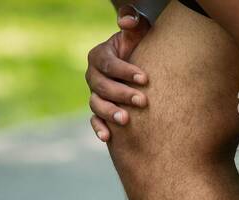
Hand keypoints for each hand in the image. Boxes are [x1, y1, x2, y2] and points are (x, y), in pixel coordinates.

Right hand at [86, 5, 151, 141]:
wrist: (140, 66)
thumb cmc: (140, 47)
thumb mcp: (138, 31)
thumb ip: (132, 22)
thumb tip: (128, 21)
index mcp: (99, 56)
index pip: (109, 64)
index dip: (125, 71)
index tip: (144, 78)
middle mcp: (93, 76)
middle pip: (102, 86)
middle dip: (122, 94)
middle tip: (142, 101)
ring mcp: (95, 95)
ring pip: (97, 104)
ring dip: (110, 112)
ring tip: (126, 120)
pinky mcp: (99, 111)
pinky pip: (94, 121)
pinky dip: (98, 129)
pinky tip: (107, 138)